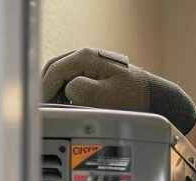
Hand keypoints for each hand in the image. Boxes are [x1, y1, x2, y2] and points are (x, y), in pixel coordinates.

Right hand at [41, 48, 195, 134]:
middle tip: (44, 109)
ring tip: (56, 109)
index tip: (40, 107)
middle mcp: (87, 56)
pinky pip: (74, 78)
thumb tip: (66, 91)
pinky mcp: (96, 72)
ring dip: (57, 90)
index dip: (44, 90)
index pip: (54, 71)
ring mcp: (91, 63)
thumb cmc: (135, 98)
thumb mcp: (106, 97)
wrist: (155, 98)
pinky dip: (67, 90)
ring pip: (64, 74)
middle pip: (55, 70)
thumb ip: (81, 92)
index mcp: (86, 57)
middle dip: (47, 89)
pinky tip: (70, 103)